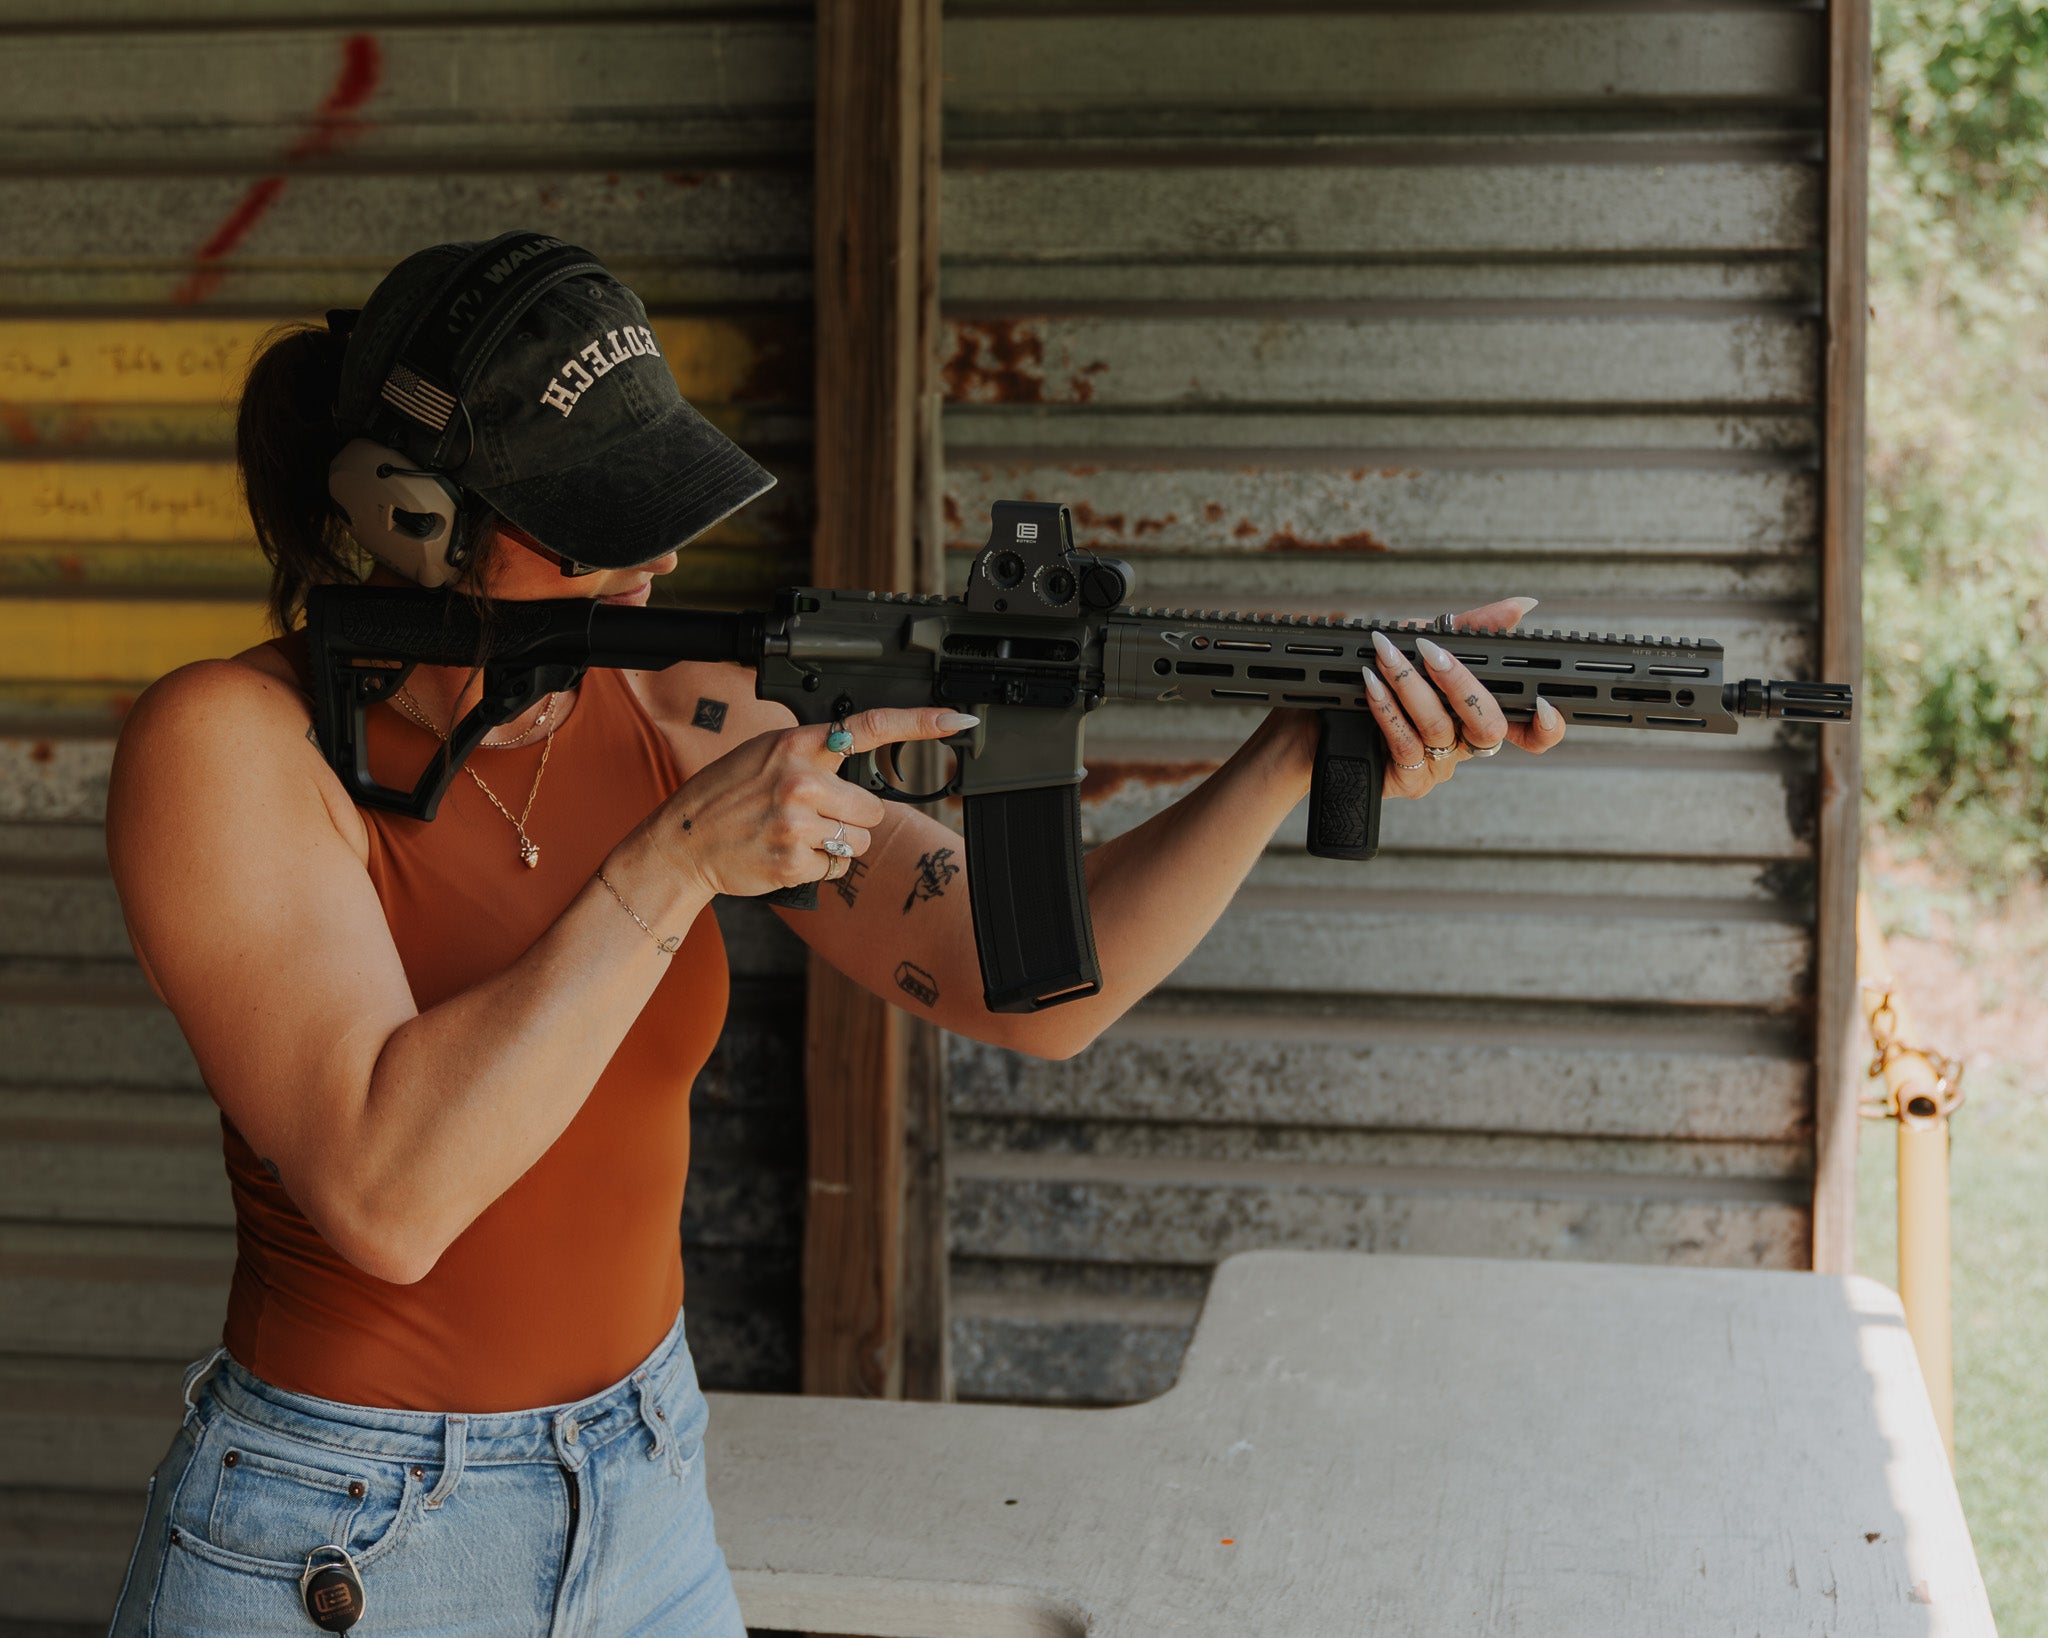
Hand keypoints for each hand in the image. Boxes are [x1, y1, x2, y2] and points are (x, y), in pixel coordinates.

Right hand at [652, 707, 976, 898]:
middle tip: (808, 815)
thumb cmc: (728, 796)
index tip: (957, 719)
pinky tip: (785, 854)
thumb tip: (857, 751)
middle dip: (850, 817)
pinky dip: (817, 868)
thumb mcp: (766, 754)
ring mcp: (798, 824)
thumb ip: (814, 752)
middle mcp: (801, 781)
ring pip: (858, 841)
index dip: (920, 722)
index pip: (870, 727)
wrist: (683, 841)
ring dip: (835, 844)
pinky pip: (836, 868)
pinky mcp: (794, 862)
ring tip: (793, 834)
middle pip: (873, 808)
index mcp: (797, 745)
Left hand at [1364, 596, 1566, 798]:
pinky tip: (1372, 684)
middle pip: (1487, 726)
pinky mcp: (1407, 781)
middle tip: (1433, 653)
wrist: (1324, 714)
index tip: (1542, 704)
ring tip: (1387, 654)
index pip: (1529, 731)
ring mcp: (1438, 766)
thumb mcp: (1424, 643)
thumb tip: (1522, 605)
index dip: (1545, 727)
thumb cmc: (1381, 674)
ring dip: (1410, 685)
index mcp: (1477, 715)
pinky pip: (1404, 744)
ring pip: (1439, 728)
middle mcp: (1464, 744)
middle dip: (1461, 685)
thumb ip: (1473, 628)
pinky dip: (1387, 709)